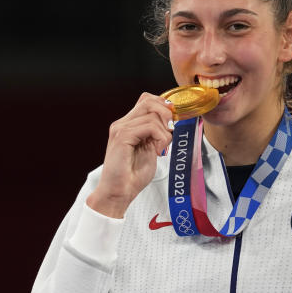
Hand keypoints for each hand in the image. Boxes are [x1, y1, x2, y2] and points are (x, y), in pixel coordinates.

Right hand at [86, 93, 173, 217]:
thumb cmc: (133, 175)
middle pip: (148, 100)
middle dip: (166, 113)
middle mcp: (122, 123)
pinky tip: (157, 152)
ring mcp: (121, 128)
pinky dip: (160, 138)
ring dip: (164, 131)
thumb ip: (156, 134)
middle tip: (171, 131)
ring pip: (152, 113)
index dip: (163, 105)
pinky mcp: (122, 136)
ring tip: (162, 148)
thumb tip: (171, 123)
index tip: (172, 121)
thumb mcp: (150, 149)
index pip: (146, 100)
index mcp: (128, 125)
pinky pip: (150, 126)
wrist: (118, 192)